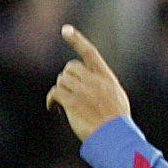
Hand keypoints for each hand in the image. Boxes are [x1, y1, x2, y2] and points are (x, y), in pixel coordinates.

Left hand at [45, 24, 131, 142]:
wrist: (115, 138)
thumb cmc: (116, 121)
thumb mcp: (116, 97)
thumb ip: (102, 84)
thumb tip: (86, 77)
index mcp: (106, 78)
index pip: (90, 53)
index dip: (77, 40)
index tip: (66, 30)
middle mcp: (95, 81)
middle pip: (71, 67)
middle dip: (67, 78)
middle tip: (69, 92)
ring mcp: (84, 92)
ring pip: (62, 79)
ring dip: (60, 90)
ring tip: (63, 104)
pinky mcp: (73, 103)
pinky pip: (55, 93)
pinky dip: (52, 100)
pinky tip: (53, 108)